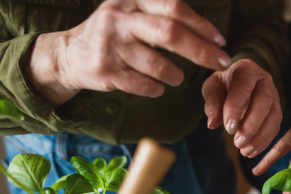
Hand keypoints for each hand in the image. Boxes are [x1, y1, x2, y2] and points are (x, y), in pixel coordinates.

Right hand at [26, 0, 230, 106]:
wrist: (69, 54)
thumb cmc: (114, 34)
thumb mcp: (131, 13)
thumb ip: (162, 15)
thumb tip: (207, 33)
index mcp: (131, 1)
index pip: (173, 8)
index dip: (201, 25)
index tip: (221, 41)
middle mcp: (119, 19)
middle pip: (170, 33)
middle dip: (201, 51)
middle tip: (220, 62)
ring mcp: (111, 46)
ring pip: (159, 65)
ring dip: (176, 75)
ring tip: (177, 77)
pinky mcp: (106, 72)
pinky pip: (146, 85)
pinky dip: (158, 88)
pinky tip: (157, 85)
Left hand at [202, 59, 282, 158]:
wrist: (238, 83)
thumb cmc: (223, 85)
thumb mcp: (212, 88)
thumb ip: (212, 103)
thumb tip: (213, 123)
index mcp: (247, 69)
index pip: (243, 87)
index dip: (236, 108)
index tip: (229, 128)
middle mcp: (265, 80)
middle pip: (264, 102)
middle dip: (251, 125)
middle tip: (238, 143)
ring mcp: (274, 95)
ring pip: (274, 116)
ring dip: (260, 136)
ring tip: (245, 151)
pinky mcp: (277, 110)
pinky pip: (275, 126)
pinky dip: (264, 141)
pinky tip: (252, 151)